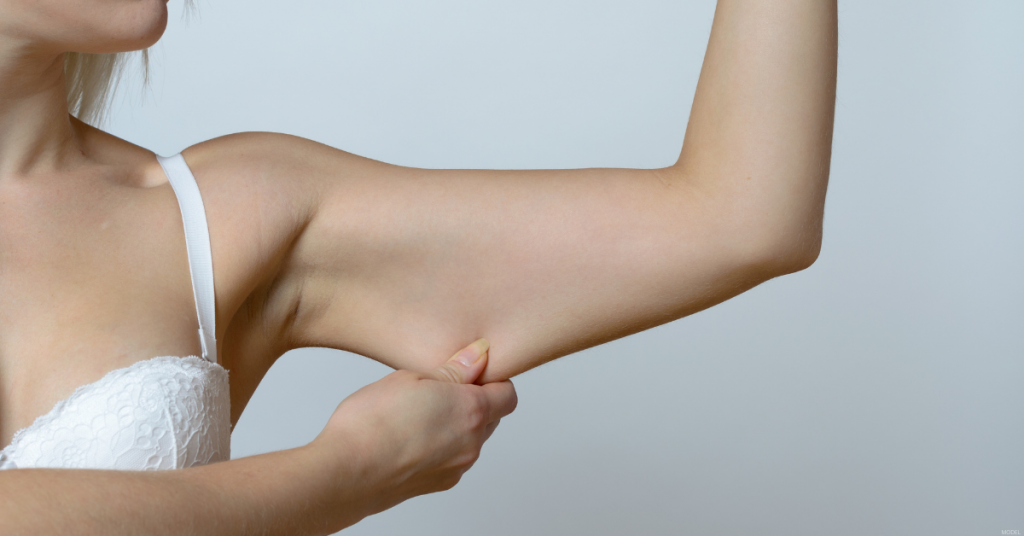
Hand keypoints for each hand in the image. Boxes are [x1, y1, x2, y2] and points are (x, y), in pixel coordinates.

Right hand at [309, 339, 516, 516]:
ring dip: (456, 424)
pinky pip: (453, 458)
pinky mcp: (439, 484)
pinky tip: (410, 436)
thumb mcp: (412, 378)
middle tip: (438, 388)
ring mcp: (457, 468)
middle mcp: (472, 443)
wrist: (345, 473)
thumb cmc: (372, 422)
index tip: (467, 371)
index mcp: (472, 411)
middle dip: (474, 400)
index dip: (492, 379)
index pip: (508, 393)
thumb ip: (454, 369)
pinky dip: (441, 445)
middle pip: (492, 417)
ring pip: (471, 438)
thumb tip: (480, 354)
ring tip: (418, 412)